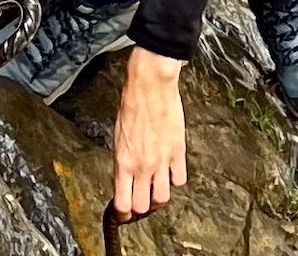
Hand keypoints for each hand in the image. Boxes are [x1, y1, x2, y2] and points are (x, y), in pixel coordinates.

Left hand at [113, 48, 185, 217]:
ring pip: (163, 198)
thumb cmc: (132, 105)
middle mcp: (142, 166)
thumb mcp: (118, 137)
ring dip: (160, 195)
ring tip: (158, 185)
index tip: (124, 212)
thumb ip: (122, 162)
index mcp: (123, 163)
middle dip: (142, 207)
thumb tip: (125, 178)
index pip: (122, 204)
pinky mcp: (178, 151)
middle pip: (143, 206)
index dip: (123, 213)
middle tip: (143, 198)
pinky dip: (175, 178)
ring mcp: (161, 160)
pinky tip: (171, 170)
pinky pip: (179, 179)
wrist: (150, 85)